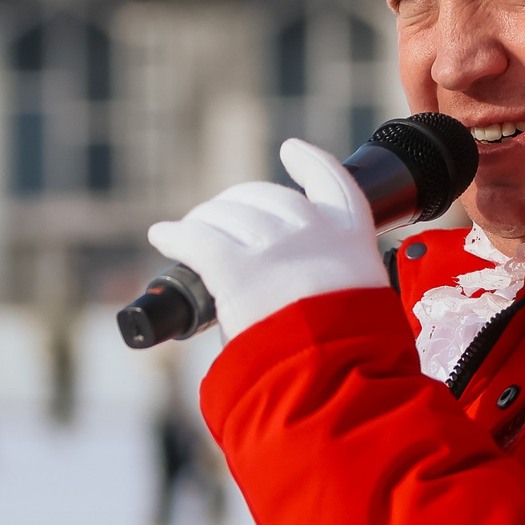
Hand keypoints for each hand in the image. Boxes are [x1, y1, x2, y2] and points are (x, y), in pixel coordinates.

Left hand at [146, 140, 385, 341]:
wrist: (338, 374)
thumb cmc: (347, 356)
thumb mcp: (363, 306)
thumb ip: (333, 287)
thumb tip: (289, 302)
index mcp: (351, 238)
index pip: (333, 182)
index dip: (309, 161)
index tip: (291, 150)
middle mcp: (312, 231)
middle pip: (264, 197)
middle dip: (237, 205)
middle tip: (217, 222)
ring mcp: (273, 246)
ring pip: (225, 216)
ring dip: (204, 222)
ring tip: (188, 234)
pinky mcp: (237, 268)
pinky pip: (196, 240)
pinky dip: (174, 236)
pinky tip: (161, 236)